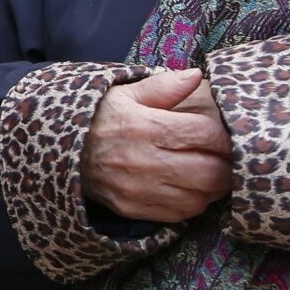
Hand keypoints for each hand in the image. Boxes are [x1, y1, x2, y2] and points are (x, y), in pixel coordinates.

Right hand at [82, 67, 234, 223]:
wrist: (60, 149)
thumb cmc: (100, 117)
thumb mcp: (126, 93)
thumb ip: (164, 86)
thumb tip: (197, 75)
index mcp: (145, 126)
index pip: (205, 134)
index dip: (224, 138)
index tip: (228, 137)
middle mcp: (143, 160)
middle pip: (209, 172)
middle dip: (226, 166)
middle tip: (228, 160)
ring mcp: (137, 189)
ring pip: (199, 197)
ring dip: (213, 187)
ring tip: (213, 173)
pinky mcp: (132, 208)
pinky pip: (180, 214)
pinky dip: (195, 203)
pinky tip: (192, 189)